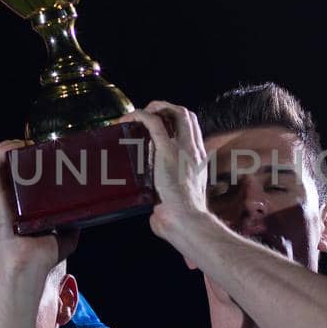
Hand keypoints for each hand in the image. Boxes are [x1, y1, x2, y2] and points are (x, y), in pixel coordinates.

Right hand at [0, 140, 77, 277]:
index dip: (17, 158)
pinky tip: (13, 146)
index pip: (8, 175)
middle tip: (32, 143)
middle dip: (11, 147)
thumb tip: (83, 219)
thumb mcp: (61, 240)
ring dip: (4, 147)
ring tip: (22, 142)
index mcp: (13, 207)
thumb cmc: (38, 261)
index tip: (37, 149)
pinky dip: (0, 154)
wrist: (26, 274)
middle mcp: (1, 201)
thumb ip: (69, 228)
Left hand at [128, 103, 208, 240]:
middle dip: (167, 109)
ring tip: (138, 114)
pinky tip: (127, 118)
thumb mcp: (181, 204)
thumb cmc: (184, 218)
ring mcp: (182, 149)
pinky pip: (154, 122)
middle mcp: (194, 150)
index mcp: (199, 160)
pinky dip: (140, 115)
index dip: (177, 121)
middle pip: (187, 115)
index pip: (192, 130)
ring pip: (175, 112)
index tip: (161, 125)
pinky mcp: (166, 151)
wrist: (188, 220)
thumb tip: (158, 213)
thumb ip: (171, 200)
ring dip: (155, 107)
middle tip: (148, 115)